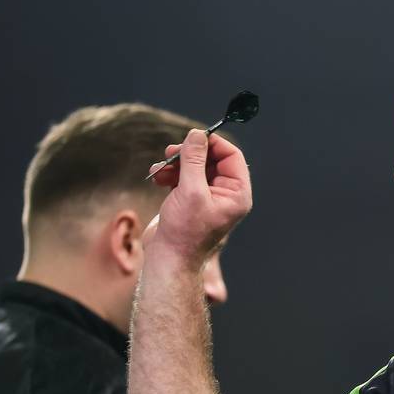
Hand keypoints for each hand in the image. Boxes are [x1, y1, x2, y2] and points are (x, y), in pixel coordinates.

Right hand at [146, 129, 251, 267]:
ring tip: (160, 168)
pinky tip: (157, 177)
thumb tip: (197, 134)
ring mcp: (208, 198)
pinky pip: (183, 178)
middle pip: (211, 160)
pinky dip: (170, 174)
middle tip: (171, 152)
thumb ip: (194, 159)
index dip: (213, 143)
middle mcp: (226, 195)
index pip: (232, 157)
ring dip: (176, 164)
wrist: (168, 259)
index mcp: (237, 194)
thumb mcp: (190, 190)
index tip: (192, 136)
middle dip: (189, 153)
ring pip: (194, 167)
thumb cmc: (184, 231)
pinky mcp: (191, 201)